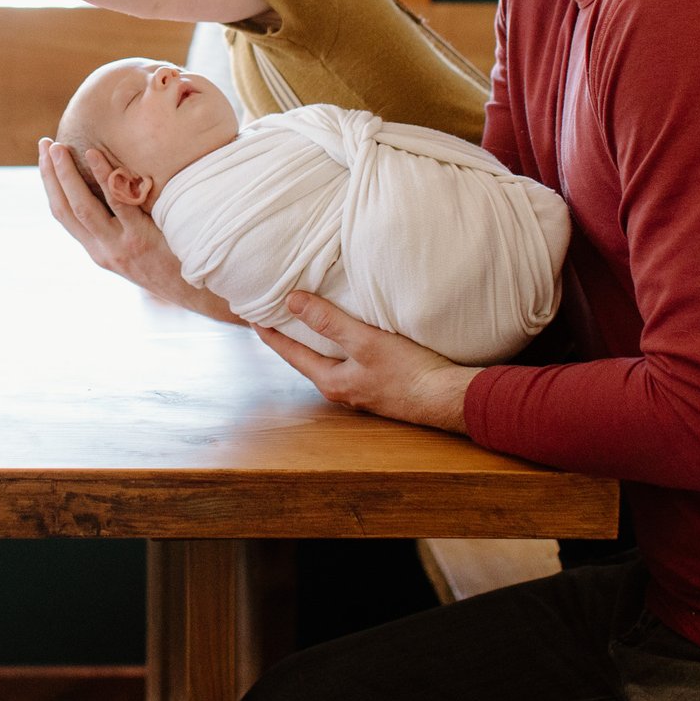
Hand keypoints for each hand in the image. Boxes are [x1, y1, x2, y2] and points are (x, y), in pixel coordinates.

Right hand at [36, 138, 238, 321]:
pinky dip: (103, 177)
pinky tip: (96, 155)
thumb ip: (122, 226)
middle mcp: (103, 250)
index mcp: (98, 251)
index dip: (50, 186)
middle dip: (51, 176)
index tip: (44, 159)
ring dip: (67, 175)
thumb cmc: (172, 261)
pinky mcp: (140, 238)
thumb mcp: (137, 250)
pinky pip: (117, 203)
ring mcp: (120, 245)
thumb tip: (114, 187)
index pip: (63, 216)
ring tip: (60, 147)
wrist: (200, 290)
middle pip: (65, 209)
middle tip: (45, 145)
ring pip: (83, 206)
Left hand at [257, 291, 477, 432]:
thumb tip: (291, 302)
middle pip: (305, 358)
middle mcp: (341, 389)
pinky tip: (348, 335)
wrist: (448, 398)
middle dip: (290, 336)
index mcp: (330, 381)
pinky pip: (349, 361)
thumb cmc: (408, 372)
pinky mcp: (379, 385)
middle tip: (275, 313)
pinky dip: (339, 345)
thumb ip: (329, 322)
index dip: (269, 332)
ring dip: (316, 340)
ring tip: (306, 319)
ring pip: (328, 360)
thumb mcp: (365, 342)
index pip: (289, 353)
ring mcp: (360, 390)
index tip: (251, 313)